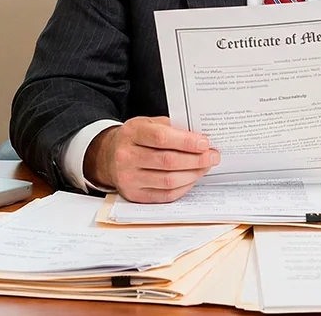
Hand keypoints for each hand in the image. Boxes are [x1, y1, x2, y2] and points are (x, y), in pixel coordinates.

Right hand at [84, 116, 220, 202]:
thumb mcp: (148, 123)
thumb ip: (171, 128)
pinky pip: (165, 195)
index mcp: (131, 134)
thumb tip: (200, 139)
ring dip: (193, 174)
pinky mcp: (134, 195)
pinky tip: (192, 178)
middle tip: (213, 156)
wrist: (107, 156)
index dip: (186, 142)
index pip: (161, 138)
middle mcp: (126, 157)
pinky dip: (183, 187)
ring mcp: (129, 178)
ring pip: (168, 181)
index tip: (205, 143)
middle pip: (168, 161)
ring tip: (205, 167)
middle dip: (196, 160)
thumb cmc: (134, 138)